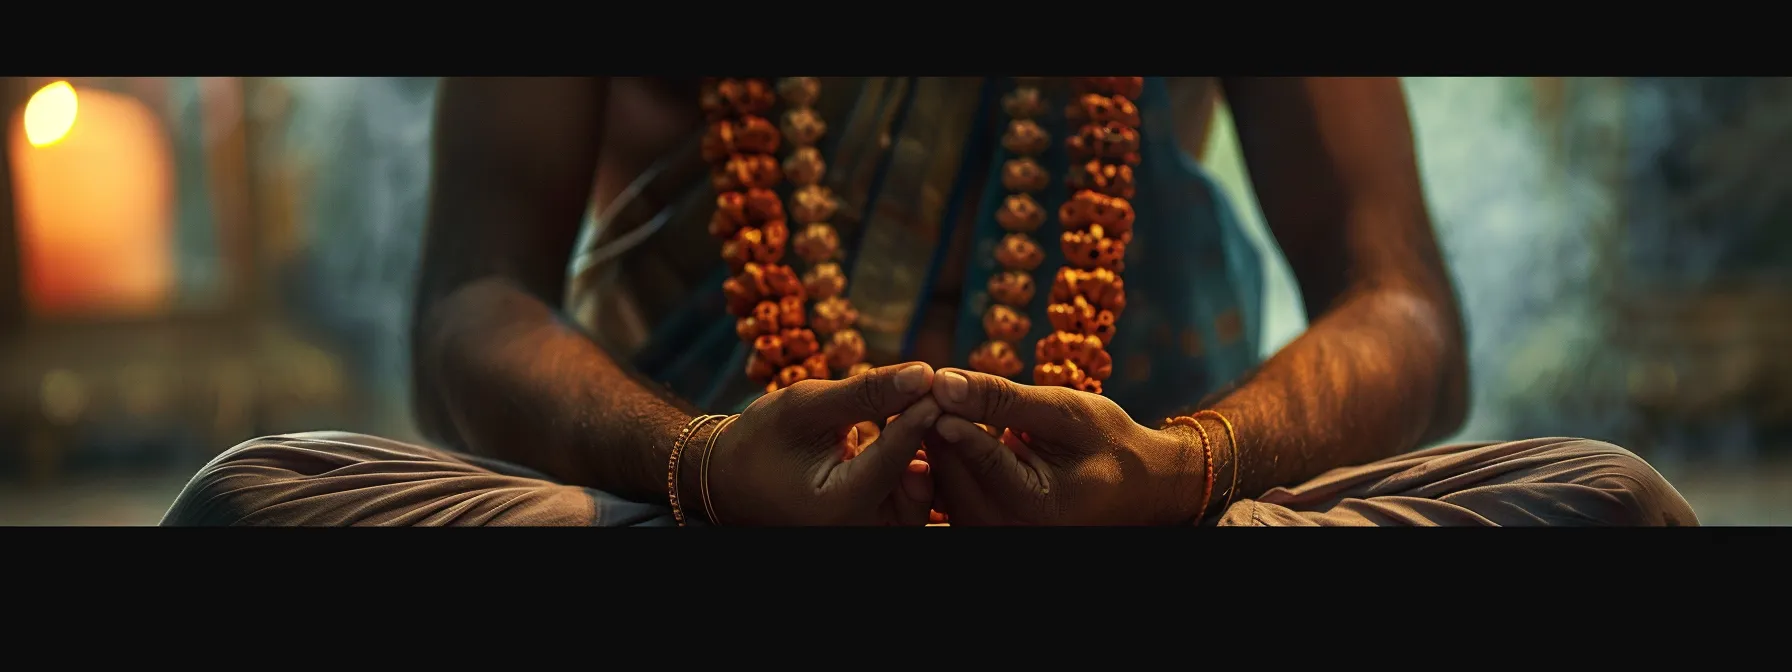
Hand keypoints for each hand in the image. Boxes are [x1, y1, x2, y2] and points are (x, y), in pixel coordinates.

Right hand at [703, 362, 940, 524]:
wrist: (735, 480)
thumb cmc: (763, 439)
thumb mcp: (806, 405)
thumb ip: (866, 392)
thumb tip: (923, 373)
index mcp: (835, 507)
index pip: (893, 459)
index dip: (920, 416)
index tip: (940, 381)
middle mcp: (855, 532)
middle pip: (918, 489)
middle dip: (932, 442)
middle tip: (944, 399)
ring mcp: (867, 536)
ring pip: (923, 500)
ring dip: (930, 456)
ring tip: (933, 414)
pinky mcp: (876, 532)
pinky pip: (913, 505)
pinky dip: (919, 469)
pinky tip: (922, 434)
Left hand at [924, 368, 1200, 525]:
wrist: (1131, 483)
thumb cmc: (1106, 441)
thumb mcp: (1063, 411)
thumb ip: (1003, 398)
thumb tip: (944, 381)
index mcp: (1038, 508)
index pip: (981, 459)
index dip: (952, 417)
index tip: (930, 384)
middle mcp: (1009, 531)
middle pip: (951, 472)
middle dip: (934, 424)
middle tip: (920, 383)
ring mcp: (991, 533)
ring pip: (938, 482)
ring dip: (930, 440)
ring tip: (927, 399)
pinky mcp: (978, 527)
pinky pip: (941, 490)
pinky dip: (940, 456)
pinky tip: (940, 424)